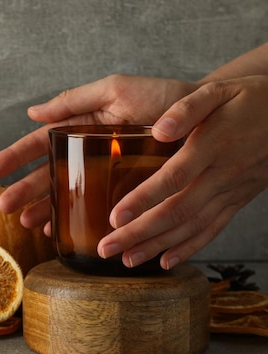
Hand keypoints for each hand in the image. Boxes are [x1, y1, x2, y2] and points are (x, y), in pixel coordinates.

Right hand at [0, 74, 195, 230]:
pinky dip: (78, 221)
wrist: (206, 117)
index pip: (38, 143)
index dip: (12, 157)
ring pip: (67, 194)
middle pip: (48, 174)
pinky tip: (63, 231)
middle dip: (24, 190)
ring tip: (28, 224)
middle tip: (3, 207)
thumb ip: (74, 99)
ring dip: (45, 209)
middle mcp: (89, 152)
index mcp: (81, 126)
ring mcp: (106, 174)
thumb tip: (31, 111)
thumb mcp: (115, 89)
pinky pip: (97, 208)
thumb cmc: (163, 97)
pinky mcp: (127, 191)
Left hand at [99, 75, 267, 268]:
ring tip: (127, 260)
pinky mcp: (237, 200)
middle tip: (107, 249)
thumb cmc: (247, 99)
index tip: (115, 217)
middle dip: (139, 233)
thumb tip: (159, 130)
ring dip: (158, 245)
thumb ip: (187, 109)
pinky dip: (190, 248)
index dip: (144, 199)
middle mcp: (222, 174)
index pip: (174, 178)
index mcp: (213, 145)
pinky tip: (167, 261)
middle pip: (177, 211)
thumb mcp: (217, 92)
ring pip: (192, 225)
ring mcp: (232, 191)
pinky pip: (213, 229)